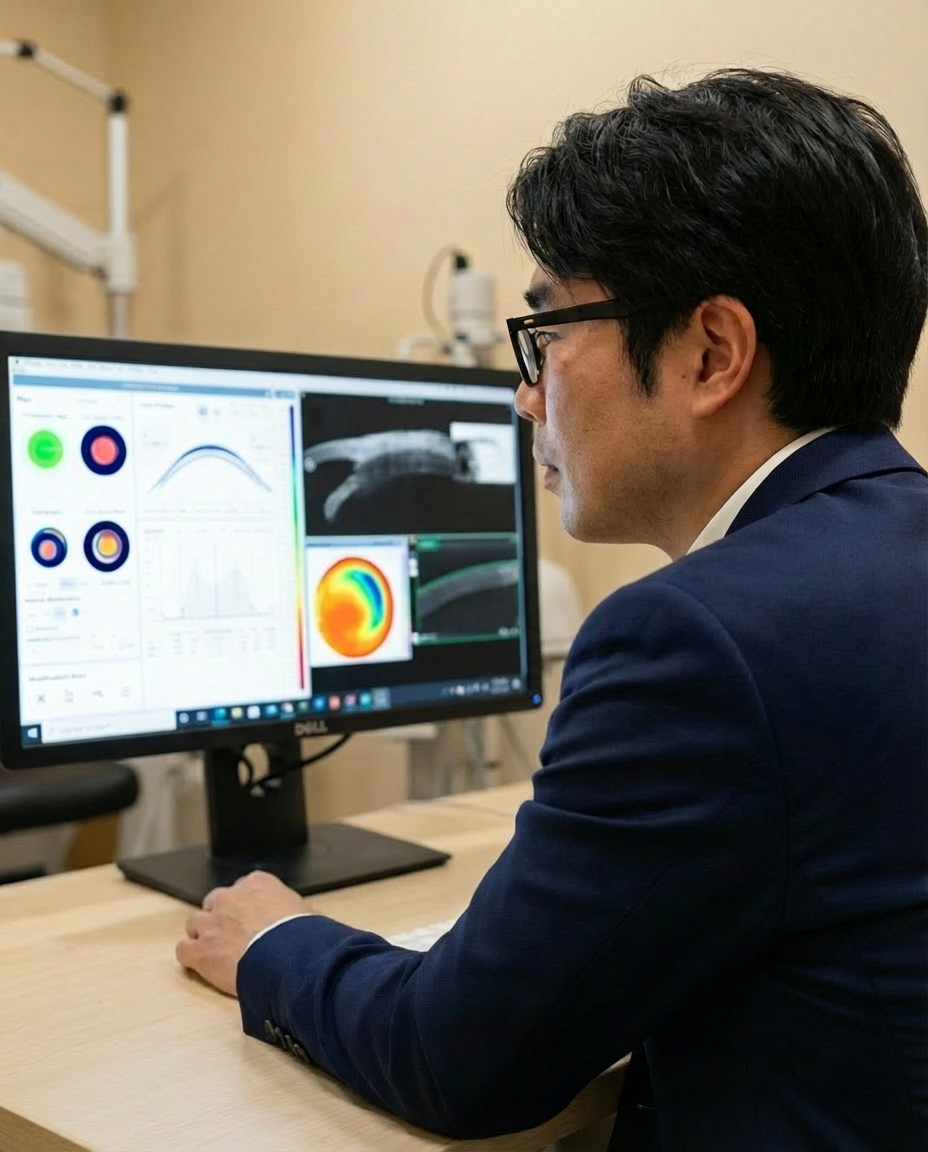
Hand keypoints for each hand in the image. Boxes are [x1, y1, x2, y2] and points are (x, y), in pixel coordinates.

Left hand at [175, 870, 308, 995]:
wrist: (288, 958)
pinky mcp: (200, 950)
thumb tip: (303, 924)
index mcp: (258, 884)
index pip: (243, 887)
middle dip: (220, 917)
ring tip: (216, 952)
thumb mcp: (306, 912)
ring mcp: (212, 922)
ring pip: (194, 923)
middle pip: (215, 901)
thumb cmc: (302, 936)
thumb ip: (292, 912)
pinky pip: (184, 949)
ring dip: (203, 935)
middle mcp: (230, 898)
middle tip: (232, 935)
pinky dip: (190, 957)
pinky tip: (201, 966)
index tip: (251, 918)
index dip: (245, 905)